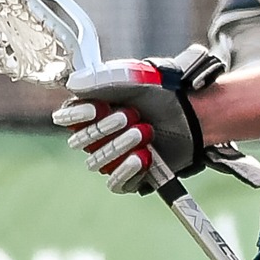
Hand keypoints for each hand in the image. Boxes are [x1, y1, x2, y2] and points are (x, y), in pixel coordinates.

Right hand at [51, 45, 224, 193]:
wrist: (193, 112)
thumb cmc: (162, 91)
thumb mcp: (132, 76)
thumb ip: (99, 78)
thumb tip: (71, 84)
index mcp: (91, 109)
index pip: (66, 118)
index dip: (77, 116)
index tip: (97, 107)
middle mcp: (98, 135)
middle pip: (81, 141)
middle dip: (104, 129)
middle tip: (131, 115)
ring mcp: (113, 157)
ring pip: (97, 162)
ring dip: (119, 146)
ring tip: (145, 131)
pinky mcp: (130, 176)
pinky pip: (115, 183)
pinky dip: (126, 170)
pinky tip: (143, 156)